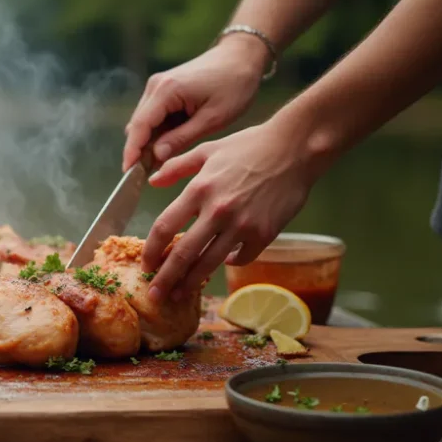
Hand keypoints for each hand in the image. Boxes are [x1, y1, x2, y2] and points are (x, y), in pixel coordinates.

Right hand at [122, 35, 270, 171]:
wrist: (241, 57)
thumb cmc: (233, 86)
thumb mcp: (212, 119)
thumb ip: (181, 138)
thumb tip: (156, 156)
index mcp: (167, 90)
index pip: (140, 126)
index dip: (132, 151)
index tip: (128, 173)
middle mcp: (156, 86)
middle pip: (137, 124)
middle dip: (138, 150)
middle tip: (144, 176)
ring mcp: (158, 85)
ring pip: (143, 121)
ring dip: (147, 141)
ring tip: (157, 165)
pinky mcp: (163, 88)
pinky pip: (153, 115)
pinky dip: (156, 132)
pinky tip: (166, 146)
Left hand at [140, 119, 325, 301]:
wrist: (295, 148)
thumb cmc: (251, 145)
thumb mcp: (208, 149)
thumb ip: (177, 166)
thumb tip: (152, 180)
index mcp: (199, 189)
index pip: (164, 227)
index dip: (151, 250)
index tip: (146, 264)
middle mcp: (217, 211)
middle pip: (183, 254)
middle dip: (165, 279)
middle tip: (155, 296)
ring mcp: (242, 225)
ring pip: (210, 263)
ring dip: (191, 283)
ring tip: (179, 295)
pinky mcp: (264, 234)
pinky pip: (241, 258)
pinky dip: (230, 264)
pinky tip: (224, 263)